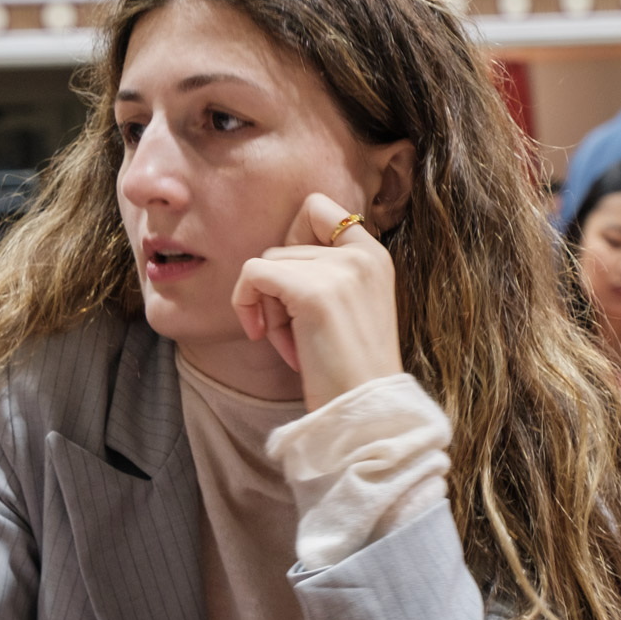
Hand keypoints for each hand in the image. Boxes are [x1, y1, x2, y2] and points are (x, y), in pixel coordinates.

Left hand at [232, 192, 403, 411]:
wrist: (364, 412)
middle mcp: (362, 254)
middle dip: (278, 288)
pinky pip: (252, 274)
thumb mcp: (349, 307)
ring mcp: (340, 270)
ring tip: (292, 343)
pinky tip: (264, 337)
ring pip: (267, 261)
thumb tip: (270, 260)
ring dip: (267, 305)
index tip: (293, 284)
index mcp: (374, 255)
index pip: (318, 208)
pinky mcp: (313, 293)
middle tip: (293, 330)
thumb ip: (325, 273)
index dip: (293, 239)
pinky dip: (246, 304)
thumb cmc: (349, 371)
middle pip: (284, 243)